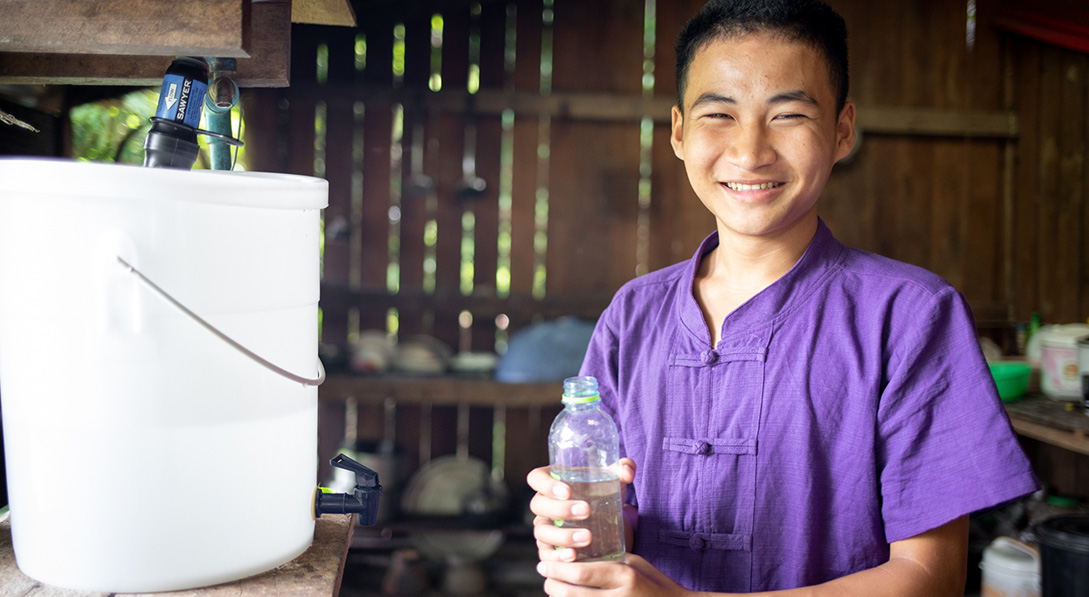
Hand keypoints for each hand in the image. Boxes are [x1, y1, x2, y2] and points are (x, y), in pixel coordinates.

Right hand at [527, 458, 635, 561]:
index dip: (546, 484)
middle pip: (538, 505)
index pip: (536, 478)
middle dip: (560, 509)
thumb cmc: (600, 496)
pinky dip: (558, 557)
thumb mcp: (611, 481)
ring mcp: (543, 528)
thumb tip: (627, 472)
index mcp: (551, 483)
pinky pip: (546, 554)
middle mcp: (543, 505)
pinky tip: (574, 556)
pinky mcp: (548, 549)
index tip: (567, 490)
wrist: (604, 523)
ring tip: (587, 537)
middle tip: (586, 511)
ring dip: (563, 535)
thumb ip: (622, 470)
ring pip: (542, 532)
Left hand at [536, 553, 691, 596]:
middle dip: (552, 584)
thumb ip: (607, 559)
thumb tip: (576, 550)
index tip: (544, 562)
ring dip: (558, 596)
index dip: (557, 568)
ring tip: (552, 586)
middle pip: (570, 594)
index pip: (580, 573)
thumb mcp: (633, 563)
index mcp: (624, 576)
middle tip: (545, 574)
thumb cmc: (654, 583)